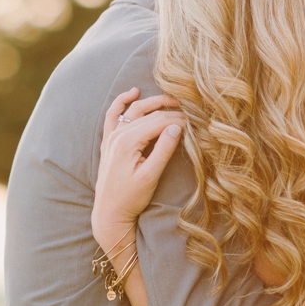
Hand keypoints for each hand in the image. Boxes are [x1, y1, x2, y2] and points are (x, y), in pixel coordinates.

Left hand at [91, 87, 185, 250]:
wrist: (109, 212)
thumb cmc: (130, 198)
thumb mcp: (151, 176)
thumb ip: (163, 150)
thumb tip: (177, 128)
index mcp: (128, 142)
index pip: (159, 122)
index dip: (179, 120)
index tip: (195, 122)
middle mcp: (117, 135)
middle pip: (148, 114)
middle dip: (170, 110)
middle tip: (190, 111)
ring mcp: (111, 137)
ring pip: (133, 110)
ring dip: (152, 101)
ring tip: (172, 99)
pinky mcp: (109, 141)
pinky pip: (113, 114)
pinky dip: (122, 101)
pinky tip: (133, 92)